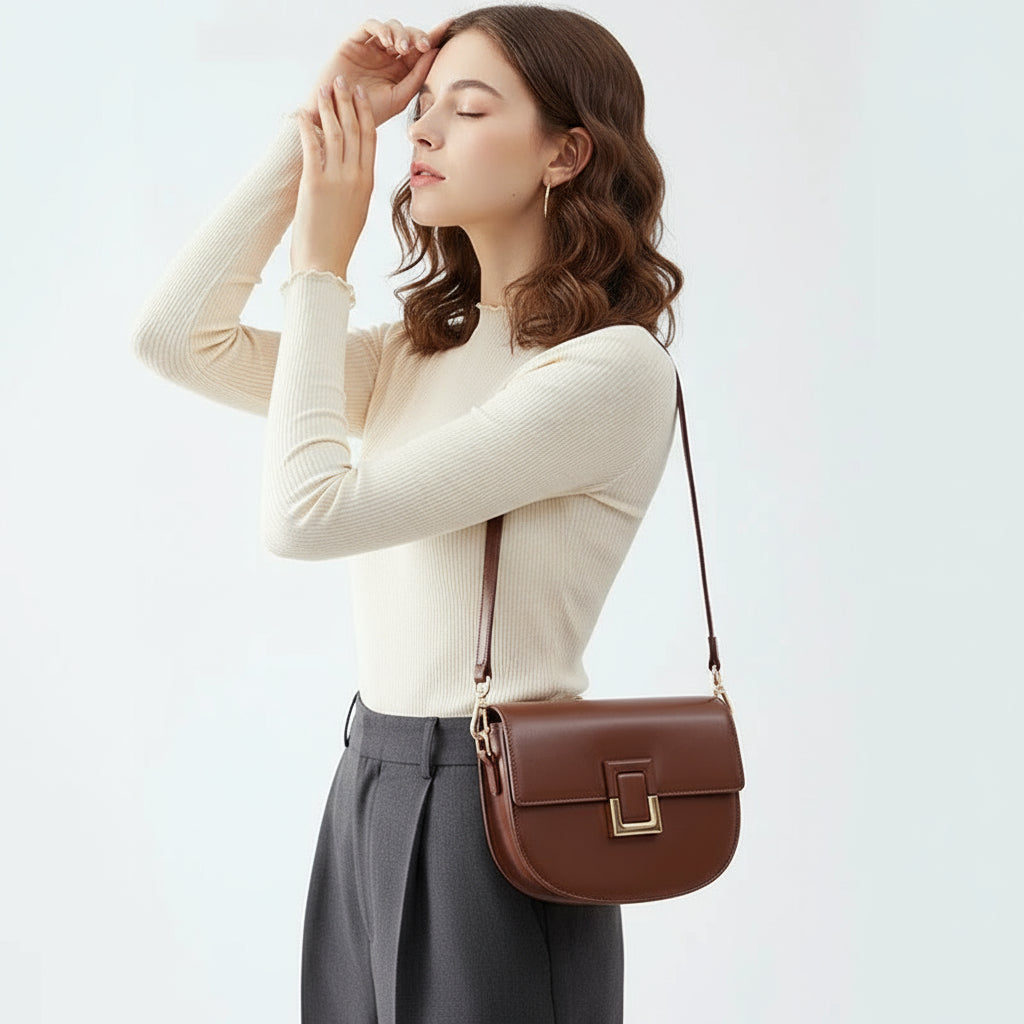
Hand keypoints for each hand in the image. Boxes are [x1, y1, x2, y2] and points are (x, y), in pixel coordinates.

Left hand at [290, 77, 375, 280]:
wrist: (325, 262)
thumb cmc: (337, 241)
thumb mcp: (356, 210)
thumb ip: (355, 187)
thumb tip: (350, 171)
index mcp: (368, 182)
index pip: (370, 139)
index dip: (364, 113)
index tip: (360, 95)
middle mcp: (356, 177)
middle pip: (354, 129)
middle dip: (347, 102)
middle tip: (340, 81)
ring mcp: (337, 178)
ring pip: (334, 132)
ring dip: (327, 107)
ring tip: (322, 89)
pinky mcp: (315, 182)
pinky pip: (312, 145)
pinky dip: (306, 127)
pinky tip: (302, 113)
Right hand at [301, 16, 452, 129]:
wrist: (340, 120)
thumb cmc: (369, 113)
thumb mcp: (400, 96)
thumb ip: (418, 75)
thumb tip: (434, 51)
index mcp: (400, 70)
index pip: (420, 49)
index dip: (434, 36)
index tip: (450, 28)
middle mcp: (387, 57)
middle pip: (408, 34)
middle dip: (418, 35)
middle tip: (424, 45)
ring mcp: (370, 48)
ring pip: (391, 27)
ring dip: (401, 33)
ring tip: (403, 48)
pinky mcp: (353, 43)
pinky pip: (370, 27)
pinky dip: (381, 29)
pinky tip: (388, 42)